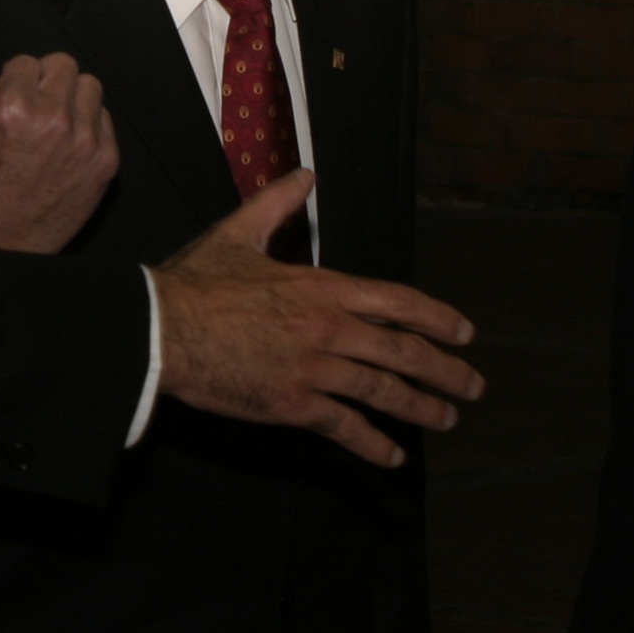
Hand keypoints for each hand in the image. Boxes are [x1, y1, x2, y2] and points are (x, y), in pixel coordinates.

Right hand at [0, 26, 118, 253]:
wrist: (4, 244)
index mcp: (12, 107)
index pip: (25, 61)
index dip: (12, 82)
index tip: (5, 106)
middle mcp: (53, 119)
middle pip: (63, 65)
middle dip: (44, 81)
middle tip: (29, 109)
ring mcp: (84, 141)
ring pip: (89, 87)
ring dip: (70, 98)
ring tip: (50, 124)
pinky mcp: (106, 160)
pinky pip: (105, 118)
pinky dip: (87, 126)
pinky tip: (64, 147)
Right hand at [149, 171, 484, 468]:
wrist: (160, 329)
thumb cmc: (196, 283)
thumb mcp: (240, 233)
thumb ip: (278, 204)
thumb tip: (304, 176)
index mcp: (323, 287)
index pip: (399, 302)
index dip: (438, 318)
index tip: (465, 333)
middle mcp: (330, 328)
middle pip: (404, 353)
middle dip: (446, 372)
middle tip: (472, 387)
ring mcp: (314, 369)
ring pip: (384, 392)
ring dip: (421, 408)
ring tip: (446, 419)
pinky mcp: (293, 404)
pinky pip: (346, 428)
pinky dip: (374, 444)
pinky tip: (393, 457)